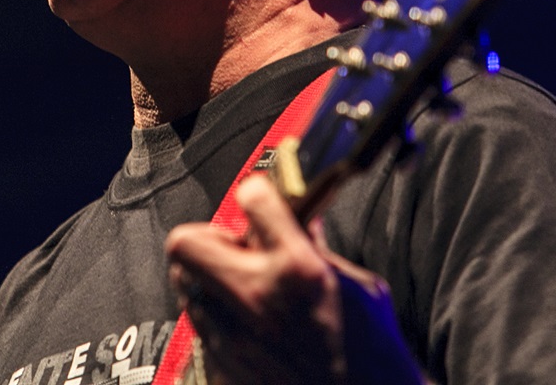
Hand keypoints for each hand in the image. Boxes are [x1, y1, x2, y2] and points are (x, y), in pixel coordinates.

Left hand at [165, 175, 421, 384]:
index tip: (260, 200)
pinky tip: (246, 324)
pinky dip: (217, 315)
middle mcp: (257, 298)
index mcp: (297, 269)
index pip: (251, 199)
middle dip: (207, 236)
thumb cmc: (375, 357)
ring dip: (208, 276)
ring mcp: (233, 338)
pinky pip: (200, 324)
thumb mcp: (360, 287)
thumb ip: (318, 248)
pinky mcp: (223, 369)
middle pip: (187, 242)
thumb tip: (299, 218)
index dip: (256, 193)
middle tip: (234, 246)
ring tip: (239, 285)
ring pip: (185, 283)